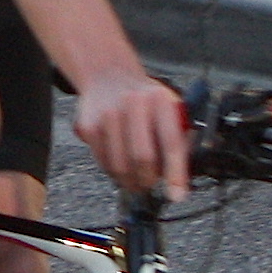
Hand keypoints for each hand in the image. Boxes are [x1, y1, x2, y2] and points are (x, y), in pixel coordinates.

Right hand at [74, 71, 189, 203]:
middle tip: (150, 185)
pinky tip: (119, 163)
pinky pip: (103, 163)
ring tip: (135, 178)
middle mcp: (133, 103)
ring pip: (120, 166)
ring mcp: (108, 114)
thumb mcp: (170, 107)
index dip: (175, 173)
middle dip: (148, 180)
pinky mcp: (89, 126)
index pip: (171, 143)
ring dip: (129, 180)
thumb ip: (179, 137)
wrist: (108, 77)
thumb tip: (182, 176)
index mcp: (160, 99)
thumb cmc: (145, 99)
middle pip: (143, 158)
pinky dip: (112, 171)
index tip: (177, 195)